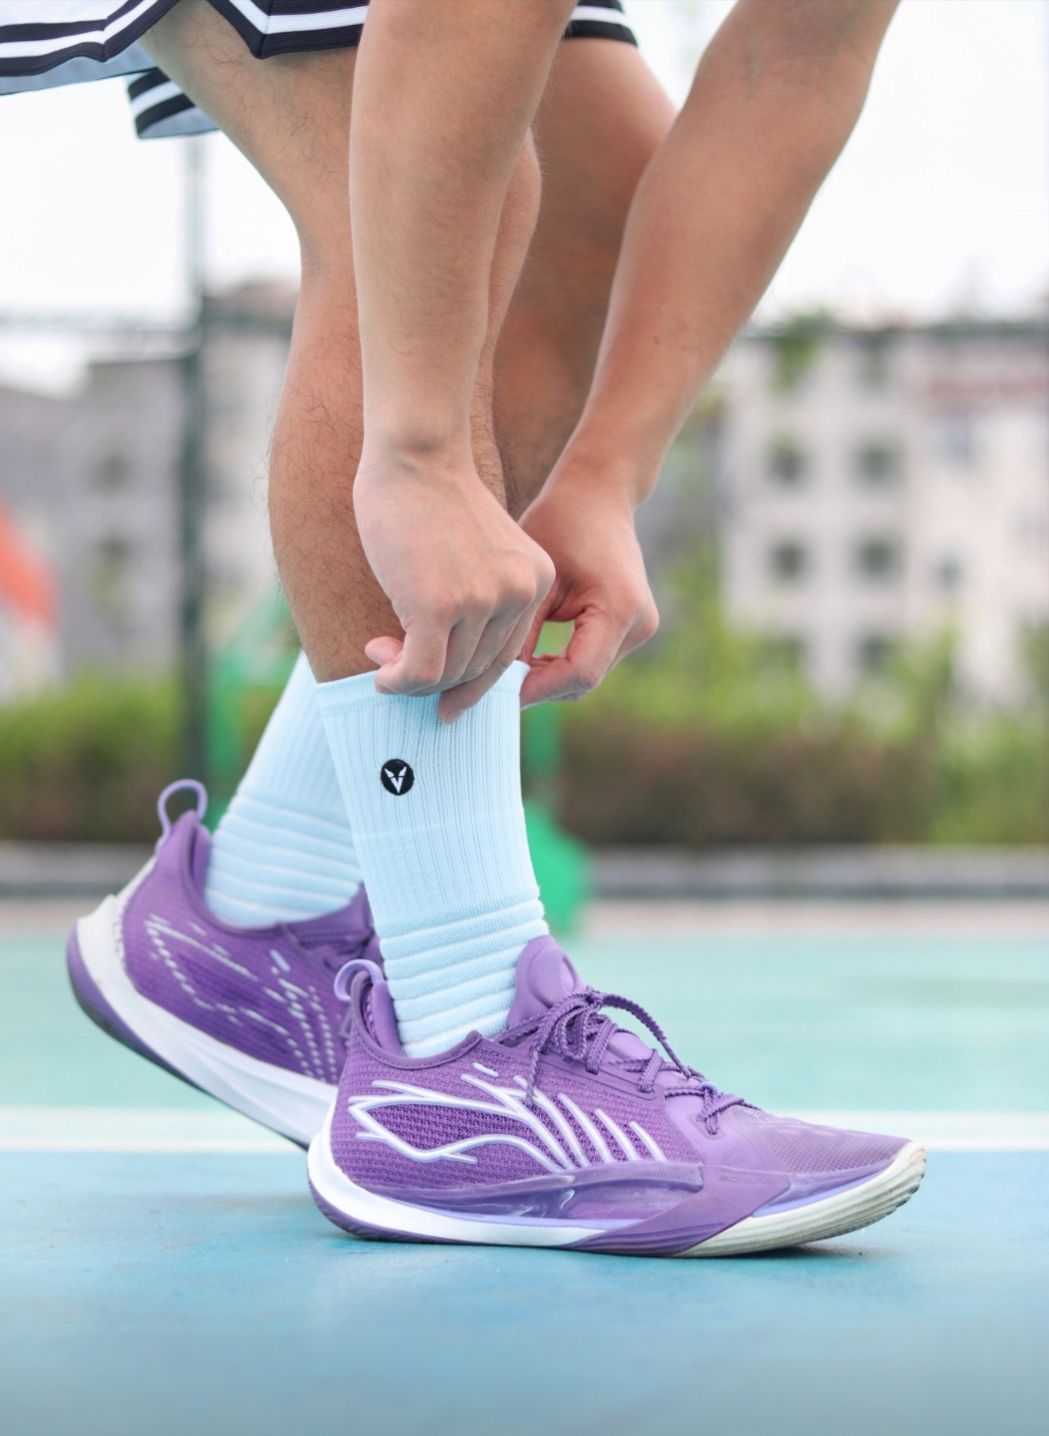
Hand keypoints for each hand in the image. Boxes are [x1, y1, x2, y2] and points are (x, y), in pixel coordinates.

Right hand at [354, 449, 554, 720]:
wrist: (415, 451)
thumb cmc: (430, 495)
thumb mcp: (475, 551)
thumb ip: (477, 597)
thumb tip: (445, 663)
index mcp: (535, 579)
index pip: (505, 653)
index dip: (468, 677)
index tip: (439, 687)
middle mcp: (518, 592)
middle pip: (477, 668)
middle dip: (435, 679)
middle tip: (394, 663)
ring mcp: (482, 601)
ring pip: (448, 673)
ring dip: (409, 676)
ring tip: (381, 654)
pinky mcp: (440, 606)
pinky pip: (421, 671)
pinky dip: (397, 681)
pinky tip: (379, 671)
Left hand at [518, 474, 658, 706]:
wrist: (599, 493)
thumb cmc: (560, 522)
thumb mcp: (534, 578)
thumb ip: (522, 631)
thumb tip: (499, 683)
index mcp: (620, 608)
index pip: (579, 673)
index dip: (536, 688)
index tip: (496, 691)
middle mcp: (639, 624)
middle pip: (584, 681)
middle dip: (538, 687)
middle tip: (491, 686)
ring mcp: (641, 628)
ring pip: (587, 677)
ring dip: (548, 679)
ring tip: (505, 673)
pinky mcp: (632, 628)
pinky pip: (591, 661)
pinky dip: (560, 666)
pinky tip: (527, 660)